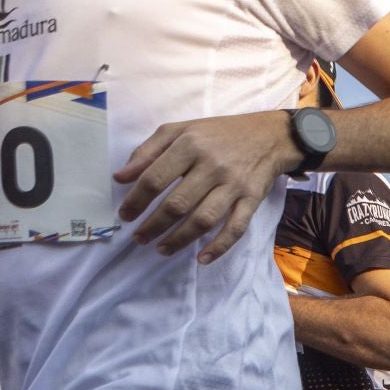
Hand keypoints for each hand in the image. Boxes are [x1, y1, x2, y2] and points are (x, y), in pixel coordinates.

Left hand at [115, 110, 302, 263]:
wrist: (269, 136)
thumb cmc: (218, 134)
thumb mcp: (179, 130)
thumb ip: (148, 151)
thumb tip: (121, 177)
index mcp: (189, 145)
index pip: (155, 179)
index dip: (136, 201)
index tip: (125, 215)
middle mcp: (212, 166)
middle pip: (177, 203)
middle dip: (154, 225)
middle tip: (139, 238)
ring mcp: (234, 185)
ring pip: (203, 219)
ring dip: (180, 239)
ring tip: (162, 249)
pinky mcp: (252, 199)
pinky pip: (236, 228)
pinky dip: (219, 246)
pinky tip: (202, 259)